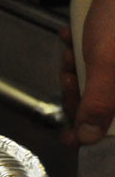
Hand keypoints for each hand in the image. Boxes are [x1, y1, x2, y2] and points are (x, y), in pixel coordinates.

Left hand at [61, 0, 114, 146]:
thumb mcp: (107, 65)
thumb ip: (98, 103)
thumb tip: (88, 138)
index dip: (90, 131)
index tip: (67, 136)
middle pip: (102, 105)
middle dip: (78, 92)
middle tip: (70, 77)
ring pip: (94, 83)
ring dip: (76, 69)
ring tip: (73, 52)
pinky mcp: (114, 48)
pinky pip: (95, 61)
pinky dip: (79, 52)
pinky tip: (73, 38)